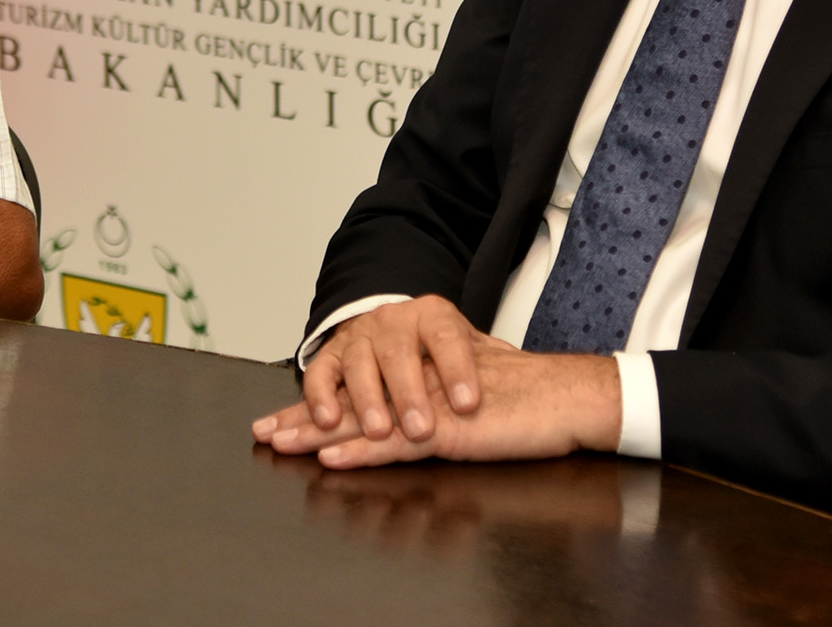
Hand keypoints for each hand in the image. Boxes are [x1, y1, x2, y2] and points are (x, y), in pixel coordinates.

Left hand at [255, 333, 620, 467]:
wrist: (566, 397)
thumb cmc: (527, 399)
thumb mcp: (470, 392)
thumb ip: (438, 396)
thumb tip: (413, 415)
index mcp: (419, 371)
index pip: (360, 385)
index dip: (320, 402)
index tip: (284, 418)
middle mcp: (417, 380)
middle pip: (350, 399)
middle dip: (304, 419)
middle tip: (264, 432)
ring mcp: (427, 403)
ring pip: (363, 419)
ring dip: (318, 434)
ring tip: (280, 444)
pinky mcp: (445, 427)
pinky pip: (395, 443)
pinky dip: (361, 453)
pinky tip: (332, 459)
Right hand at [257, 296, 490, 446]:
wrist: (404, 329)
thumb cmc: (446, 354)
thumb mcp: (474, 352)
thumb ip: (494, 364)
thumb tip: (535, 382)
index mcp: (434, 315)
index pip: (448, 337)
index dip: (458, 370)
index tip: (469, 404)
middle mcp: (393, 320)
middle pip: (398, 352)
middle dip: (408, 393)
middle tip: (421, 428)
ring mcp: (359, 336)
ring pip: (358, 364)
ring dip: (366, 401)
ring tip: (378, 431)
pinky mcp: (331, 356)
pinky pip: (320, 374)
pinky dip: (320, 397)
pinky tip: (328, 421)